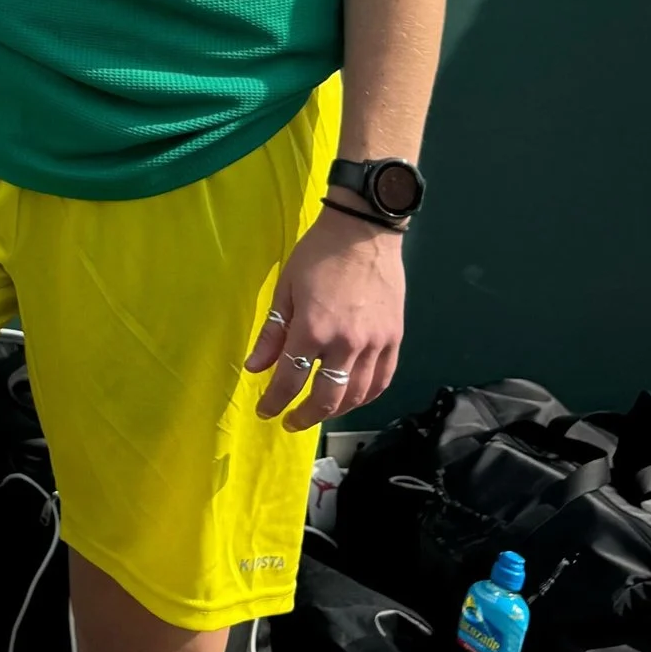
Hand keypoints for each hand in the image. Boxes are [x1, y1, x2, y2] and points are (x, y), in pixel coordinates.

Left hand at [244, 207, 406, 429]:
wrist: (364, 231)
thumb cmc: (318, 254)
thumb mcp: (286, 289)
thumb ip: (272, 333)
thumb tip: (255, 368)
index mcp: (313, 329)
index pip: (290, 380)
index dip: (275, 401)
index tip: (265, 411)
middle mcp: (346, 343)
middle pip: (326, 398)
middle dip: (305, 416)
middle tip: (291, 420)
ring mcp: (375, 343)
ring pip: (356, 395)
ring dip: (335, 411)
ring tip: (319, 411)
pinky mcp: (395, 339)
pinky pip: (382, 380)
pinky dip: (365, 396)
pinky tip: (352, 397)